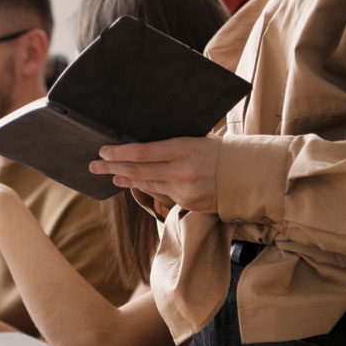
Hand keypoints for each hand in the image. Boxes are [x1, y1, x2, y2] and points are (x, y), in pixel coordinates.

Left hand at [89, 135, 220, 211]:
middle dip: (112, 167)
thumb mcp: (197, 140)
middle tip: (94, 165)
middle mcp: (182, 171)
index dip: (119, 153)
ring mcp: (185, 191)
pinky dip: (148, 188)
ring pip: (147, 184)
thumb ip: (171, 146)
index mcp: (184, 149)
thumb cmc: (222, 152)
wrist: (252, 175)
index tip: (103, 151)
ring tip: (112, 174)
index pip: (142, 152)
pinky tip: (136, 183)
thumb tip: (141, 148)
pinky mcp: (188, 204)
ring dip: (126, 178)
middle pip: (138, 170)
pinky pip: (162, 195)